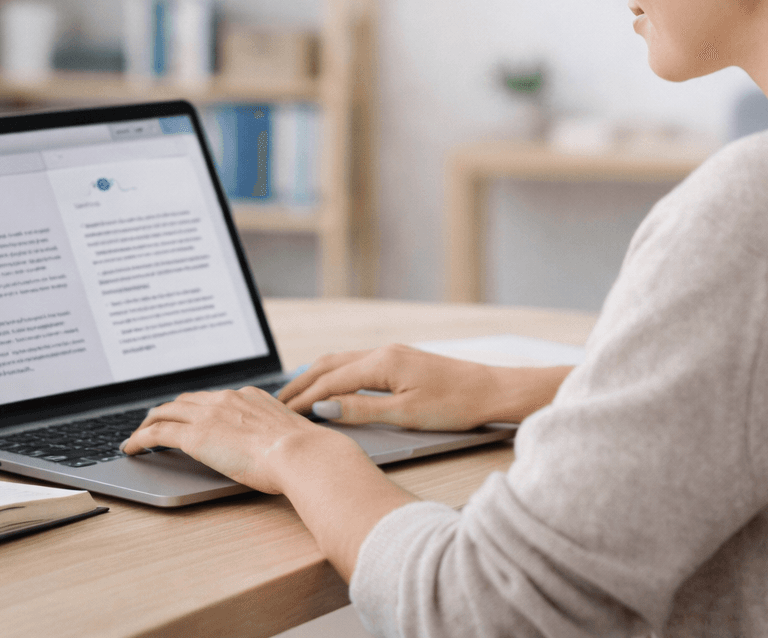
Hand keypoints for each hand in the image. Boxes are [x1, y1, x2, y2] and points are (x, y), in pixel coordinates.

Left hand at [120, 387, 355, 492]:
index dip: (193, 407)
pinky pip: (157, 433)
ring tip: (137, 437)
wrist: (303, 454)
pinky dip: (139, 439)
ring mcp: (210, 415)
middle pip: (184, 401)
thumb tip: (278, 449)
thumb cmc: (305, 453)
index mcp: (250, 396)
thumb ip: (275, 435)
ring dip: (147, 423)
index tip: (187, 416)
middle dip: (166, 412)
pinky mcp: (196, 437)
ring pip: (165, 412)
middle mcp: (227, 399)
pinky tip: (131, 449)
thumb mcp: (289, 435)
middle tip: (153, 424)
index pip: (212, 398)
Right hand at [276, 343, 571, 430]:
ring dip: (316, 376)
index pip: (330, 381)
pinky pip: (356, 364)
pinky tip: (331, 386)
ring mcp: (392, 354)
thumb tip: (325, 408)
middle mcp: (383, 353)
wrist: (492, 390)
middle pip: (329, 365)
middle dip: (301, 383)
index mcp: (382, 363)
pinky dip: (334, 374)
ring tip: (294, 394)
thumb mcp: (405, 415)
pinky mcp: (401, 361)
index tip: (281, 413)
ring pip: (341, 362)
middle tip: (275, 403)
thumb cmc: (454, 405)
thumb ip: (362, 410)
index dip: (303, 398)